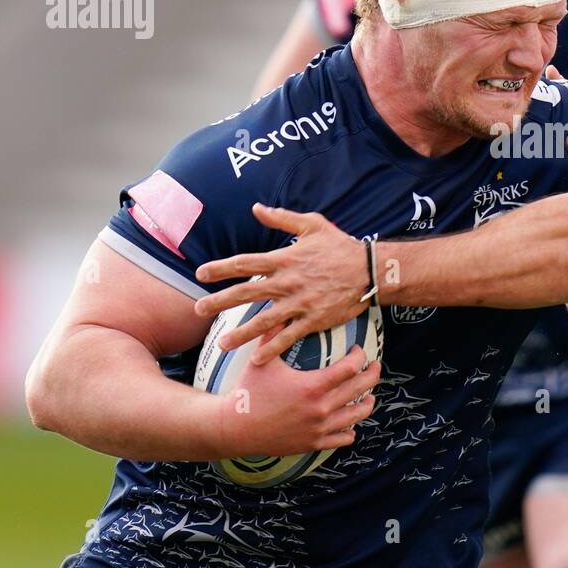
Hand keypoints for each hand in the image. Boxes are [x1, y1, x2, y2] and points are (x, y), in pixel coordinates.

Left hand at [194, 203, 369, 365]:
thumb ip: (282, 218)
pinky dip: (272, 348)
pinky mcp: (313, 320)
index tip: (200, 274)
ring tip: (222, 345)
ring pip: (263, 321)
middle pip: (246, 292)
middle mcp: (287, 282)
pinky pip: (289, 337)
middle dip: (219, 302)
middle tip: (197, 310)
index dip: (220, 268)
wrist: (369, 271)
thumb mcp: (312, 224)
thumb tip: (256, 208)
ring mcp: (300, 303)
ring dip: (240, 333)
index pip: (244, 263)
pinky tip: (257, 359)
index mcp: (284, 259)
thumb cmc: (340, 246)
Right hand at [214, 344, 380, 457]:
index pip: (352, 367)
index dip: (360, 356)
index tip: (358, 350)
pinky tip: (350, 423)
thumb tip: (279, 310)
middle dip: (372, 374)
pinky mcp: (314, 444)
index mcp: (313, 386)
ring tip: (369, 395)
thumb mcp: (262, 361)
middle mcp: (322, 408)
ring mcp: (320, 428)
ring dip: (367, 402)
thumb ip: (273, 334)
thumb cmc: (248, 391)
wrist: (235, 428)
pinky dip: (350, 430)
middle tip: (375, 366)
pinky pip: (343, 438)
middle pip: (362, 388)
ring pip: (358, 415)